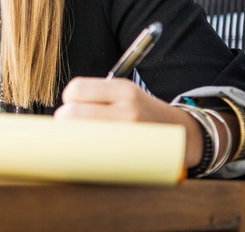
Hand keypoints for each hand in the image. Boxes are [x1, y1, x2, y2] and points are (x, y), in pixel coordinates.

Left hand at [54, 77, 205, 167]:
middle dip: (65, 120)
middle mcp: (127, 108)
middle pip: (72, 113)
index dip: (69, 99)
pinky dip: (86, 153)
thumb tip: (62, 108)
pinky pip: (94, 154)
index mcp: (123, 89)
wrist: (182, 134)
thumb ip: (97, 95)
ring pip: (79, 136)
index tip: (72, 105)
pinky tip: (92, 152)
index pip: (77, 89)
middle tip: (73, 125)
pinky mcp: (129, 154)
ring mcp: (129, 132)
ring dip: (74, 138)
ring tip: (83, 138)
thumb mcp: (125, 93)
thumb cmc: (143, 112)